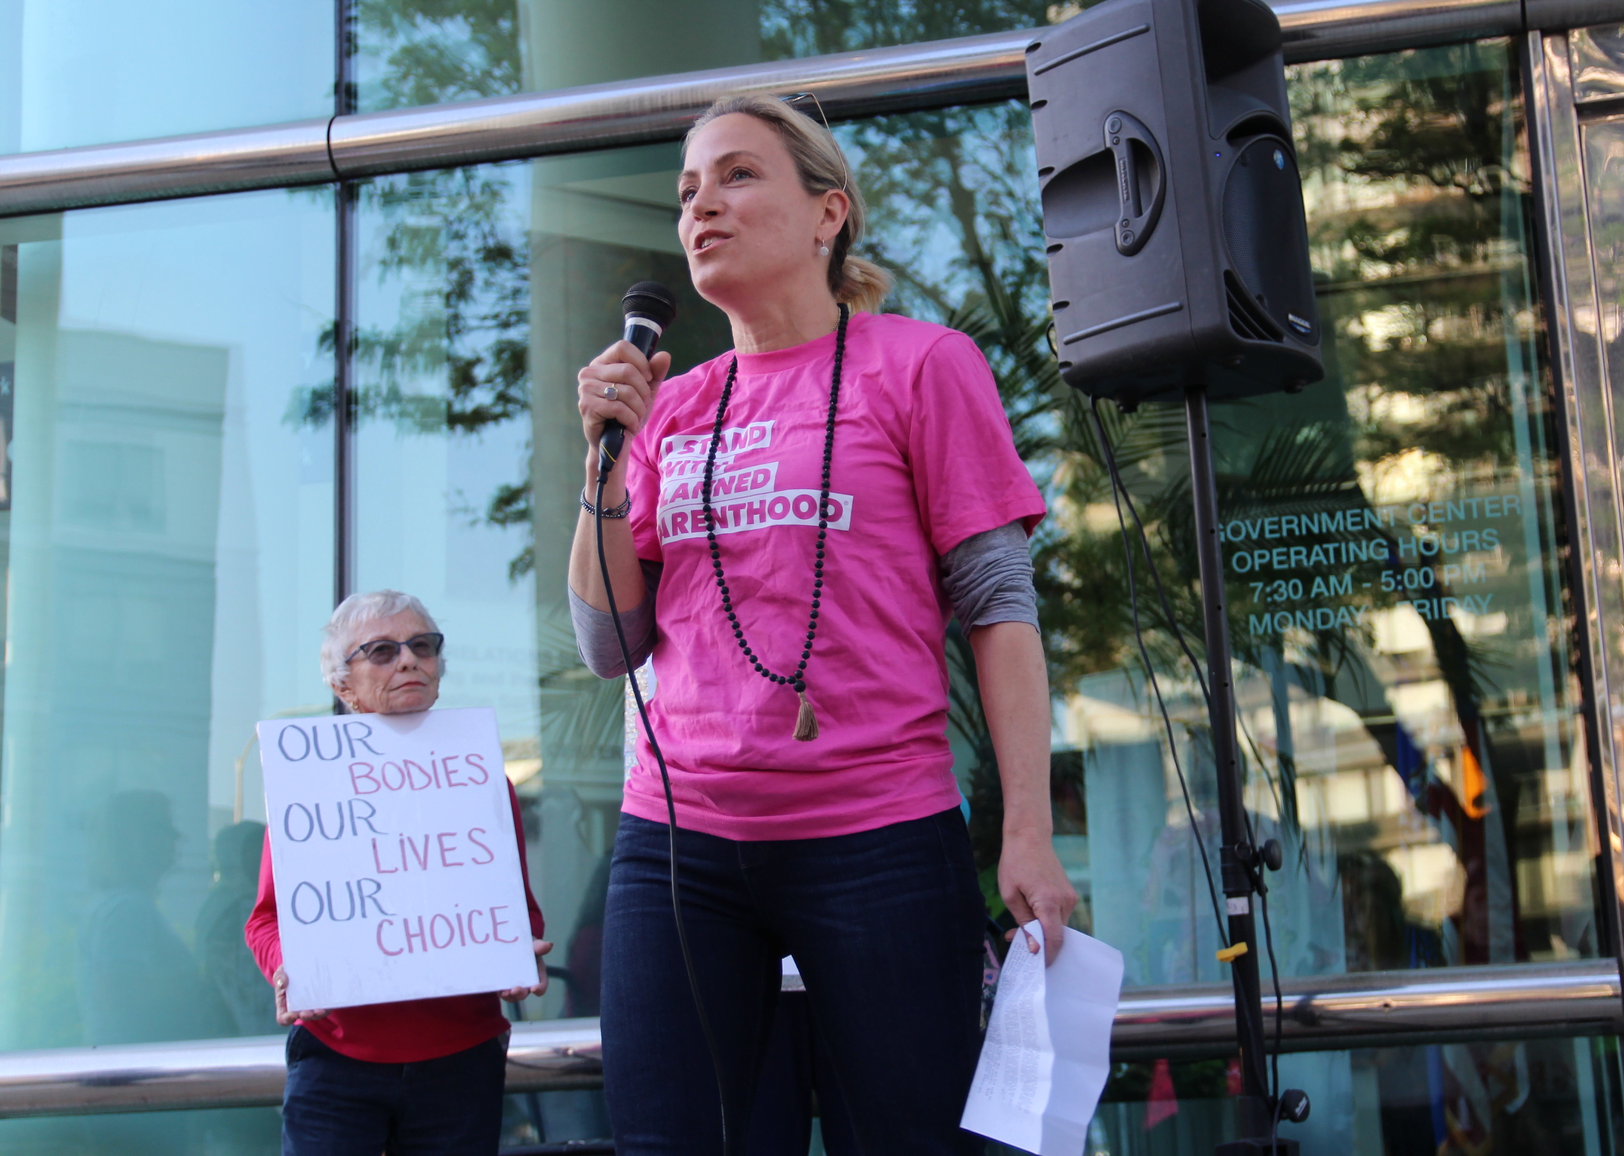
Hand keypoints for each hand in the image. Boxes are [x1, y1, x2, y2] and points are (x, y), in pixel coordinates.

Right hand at [273, 967, 329, 1026]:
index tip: (292, 1015)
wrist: (304, 965)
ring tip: (320, 1010)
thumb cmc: (288, 971)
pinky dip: (328, 1007)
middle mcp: (298, 1008)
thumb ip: (279, 977)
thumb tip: (282, 983)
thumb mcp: (281, 972)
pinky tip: (330, 1003)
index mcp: (285, 1005)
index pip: (283, 1018)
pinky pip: (327, 1007)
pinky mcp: (323, 1001)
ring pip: (315, 1015)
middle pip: (302, 1017)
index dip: (287, 1019)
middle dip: (305, 1016)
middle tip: (308, 1013)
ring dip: (318, 1014)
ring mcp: (311, 1005)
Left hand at [499, 939, 553, 1002]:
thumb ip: (539, 946)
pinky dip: (501, 993)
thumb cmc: (526, 946)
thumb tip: (549, 945)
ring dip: (509, 996)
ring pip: (513, 996)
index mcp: (537, 974)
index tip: (535, 989)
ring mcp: (515, 986)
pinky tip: (498, 989)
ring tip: (504, 993)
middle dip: (521, 993)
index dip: (540, 988)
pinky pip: (503, 993)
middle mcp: (527, 983)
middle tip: (515, 990)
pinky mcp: (503, 986)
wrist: (510, 945)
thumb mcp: (532, 945)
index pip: (542, 985)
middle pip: (526, 993)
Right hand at [578, 340, 671, 454]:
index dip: (641, 362)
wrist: (614, 444)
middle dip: (643, 391)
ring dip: (639, 408)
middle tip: (642, 405)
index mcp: (601, 363)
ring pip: (626, 391)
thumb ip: (655, 373)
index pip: (623, 347)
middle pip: (628, 370)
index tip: (647, 378)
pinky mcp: (588, 407)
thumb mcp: (645, 392)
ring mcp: (586, 390)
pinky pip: (619, 408)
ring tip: (636, 417)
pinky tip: (630, 426)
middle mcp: (589, 373)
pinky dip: (632, 419)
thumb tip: (664, 355)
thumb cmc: (627, 414)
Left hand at [998, 828, 1076, 965]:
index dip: (1047, 956)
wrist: (1029, 836)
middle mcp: (1065, 901)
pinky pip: (1059, 915)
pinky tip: (1029, 915)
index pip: (1054, 938)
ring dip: (1041, 931)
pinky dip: (1046, 920)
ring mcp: (1070, 897)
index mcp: (1049, 902)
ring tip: (1017, 926)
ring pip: (1058, 925)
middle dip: (1038, 942)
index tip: (1036, 966)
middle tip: (1014, 939)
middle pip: (1056, 934)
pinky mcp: (1069, 893)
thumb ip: (1024, 923)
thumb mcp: (1010, 895)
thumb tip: (1035, 948)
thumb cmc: (1015, 863)